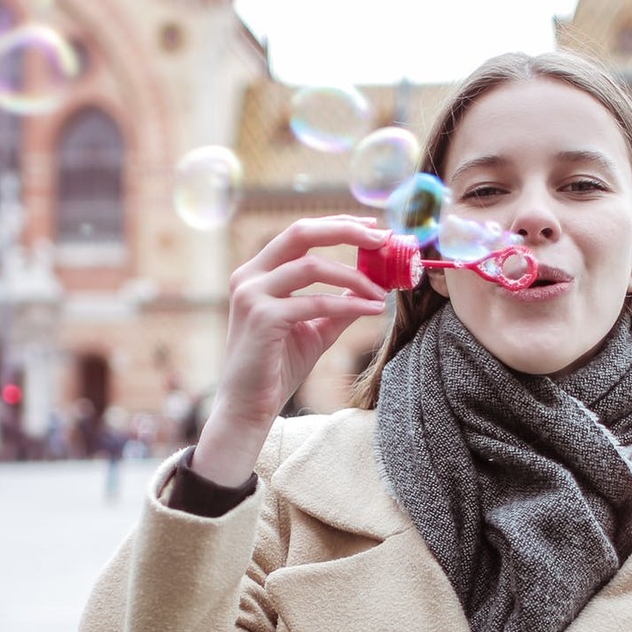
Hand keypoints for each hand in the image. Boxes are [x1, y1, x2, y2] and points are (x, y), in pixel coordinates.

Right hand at [193, 216, 391, 484]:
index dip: (337, 225)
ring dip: (354, 277)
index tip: (372, 227)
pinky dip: (349, 304)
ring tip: (381, 292)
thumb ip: (338, 305)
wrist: (249, 406)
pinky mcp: (263, 317)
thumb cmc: (277, 368)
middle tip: (382, 238)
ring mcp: (252, 295)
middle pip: (301, 233)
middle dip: (345, 230)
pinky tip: (372, 310)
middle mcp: (249, 276)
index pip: (299, 234)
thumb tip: (372, 286)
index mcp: (257, 273)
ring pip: (312, 267)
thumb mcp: (314, 329)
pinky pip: (315, 303)